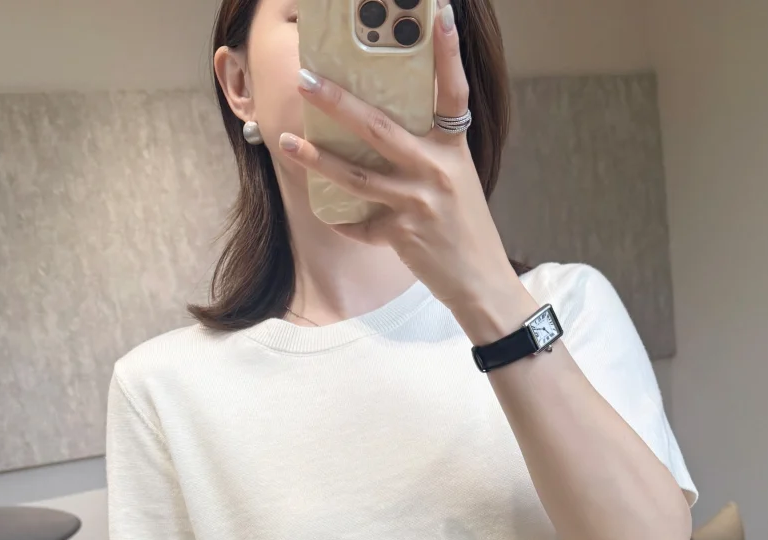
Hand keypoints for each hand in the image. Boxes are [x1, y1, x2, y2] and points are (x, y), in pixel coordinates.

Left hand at [278, 3, 518, 320]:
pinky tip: (323, 210)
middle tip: (306, 79)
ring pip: (357, 176)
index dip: (447, 52)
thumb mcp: (457, 180)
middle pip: (379, 128)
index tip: (437, 12)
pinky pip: (360, 224)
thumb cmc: (466, 229)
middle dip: (337, 102)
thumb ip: (428, 151)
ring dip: (316, 159)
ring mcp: (418, 203)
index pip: (453, 90)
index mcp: (453, 149)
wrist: (482, 283)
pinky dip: (341, 219)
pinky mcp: (403, 235)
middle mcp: (436, 170)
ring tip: (286, 142)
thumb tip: (380, 127)